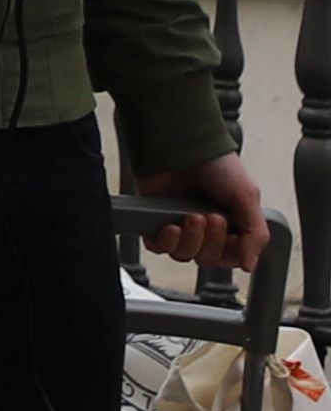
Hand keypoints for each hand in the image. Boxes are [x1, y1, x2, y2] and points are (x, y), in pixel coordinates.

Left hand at [144, 151, 277, 276]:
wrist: (183, 145)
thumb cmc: (216, 164)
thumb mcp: (247, 196)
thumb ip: (255, 233)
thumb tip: (249, 265)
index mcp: (232, 224)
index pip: (233, 257)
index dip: (233, 252)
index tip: (234, 235)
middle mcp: (206, 228)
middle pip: (209, 259)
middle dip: (212, 241)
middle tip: (211, 216)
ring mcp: (180, 224)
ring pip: (184, 255)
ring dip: (190, 240)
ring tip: (192, 216)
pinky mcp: (155, 220)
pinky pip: (158, 248)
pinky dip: (165, 242)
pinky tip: (171, 227)